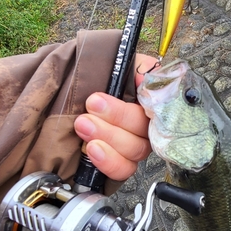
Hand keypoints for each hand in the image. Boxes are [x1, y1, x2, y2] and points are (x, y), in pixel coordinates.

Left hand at [74, 53, 155, 180]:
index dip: (137, 105)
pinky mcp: (120, 162)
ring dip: (108, 137)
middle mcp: (148, 124)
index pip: (158, 106)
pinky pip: (124, 169)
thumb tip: (144, 76)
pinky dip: (109, 162)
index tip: (101, 99)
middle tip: (90, 107)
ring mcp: (135, 145)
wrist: (73, 88)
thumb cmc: (98, 74)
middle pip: (145, 130)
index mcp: (151, 99)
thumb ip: (137, 67)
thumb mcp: (118, 62)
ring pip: (135, 151)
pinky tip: (92, 150)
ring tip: (83, 126)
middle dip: (116, 118)